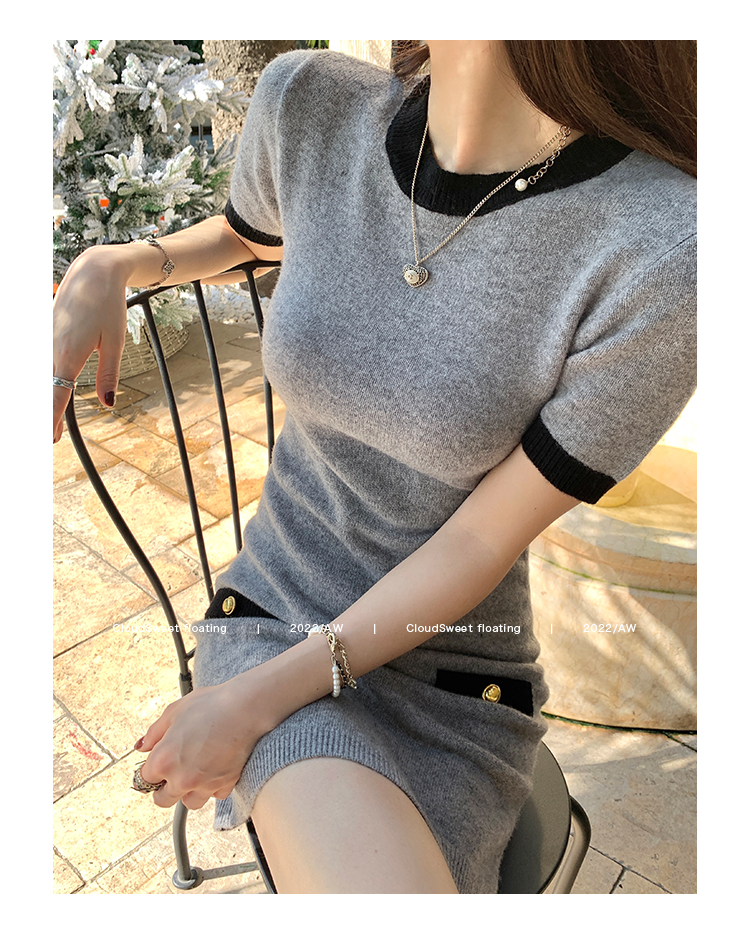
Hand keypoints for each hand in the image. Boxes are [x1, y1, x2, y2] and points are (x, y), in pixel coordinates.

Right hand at [53, 246, 128, 442]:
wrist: (94, 272)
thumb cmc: (108, 306)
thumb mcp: (116, 342)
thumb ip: (110, 374)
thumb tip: (109, 404)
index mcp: (68, 353)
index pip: (55, 394)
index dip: (50, 418)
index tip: (49, 439)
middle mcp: (49, 348)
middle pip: (41, 389)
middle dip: (43, 415)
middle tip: (47, 440)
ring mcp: (44, 340)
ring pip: (37, 376)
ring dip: (41, 399)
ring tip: (46, 424)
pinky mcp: (44, 333)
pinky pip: (38, 362)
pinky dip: (41, 380)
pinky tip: (44, 391)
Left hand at [136, 681, 264, 809]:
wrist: (244, 708)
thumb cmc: (210, 705)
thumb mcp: (174, 711)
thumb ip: (154, 733)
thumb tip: (142, 746)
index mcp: (163, 760)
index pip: (144, 779)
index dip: (150, 770)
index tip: (156, 766)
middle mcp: (181, 778)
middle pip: (163, 800)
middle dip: (164, 788)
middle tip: (172, 772)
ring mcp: (204, 785)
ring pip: (190, 802)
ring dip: (189, 791)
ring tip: (195, 772)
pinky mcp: (225, 785)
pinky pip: (215, 795)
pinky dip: (213, 786)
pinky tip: (215, 768)